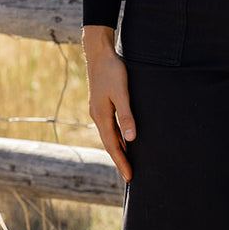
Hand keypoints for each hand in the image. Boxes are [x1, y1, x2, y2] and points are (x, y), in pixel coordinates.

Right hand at [82, 25, 135, 182]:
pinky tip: (123, 140)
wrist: (99, 53)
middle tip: (130, 175)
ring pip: (109, 136)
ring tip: (127, 163)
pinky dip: (116, 137)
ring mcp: (98, 110)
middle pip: (109, 144)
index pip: (113, 146)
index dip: (121, 162)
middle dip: (119, 160)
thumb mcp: (122, 93)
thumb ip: (127, 115)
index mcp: (101, 116)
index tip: (130, 176)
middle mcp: (97, 116)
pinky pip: (109, 127)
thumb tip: (131, 139)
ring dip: (118, 150)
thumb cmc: (112, 70)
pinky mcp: (101, 104)